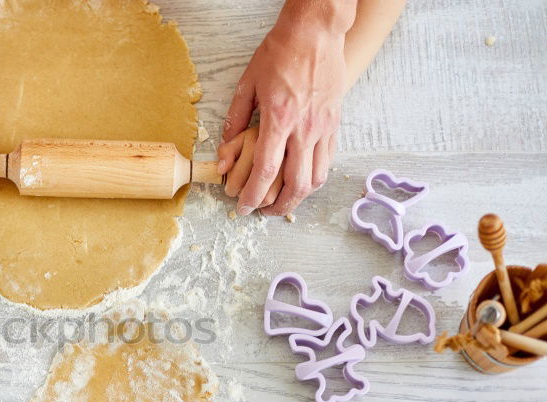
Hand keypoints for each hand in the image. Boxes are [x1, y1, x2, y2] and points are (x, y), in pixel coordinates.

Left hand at [219, 1, 353, 215]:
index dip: (253, 195)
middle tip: (262, 212)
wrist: (316, 31)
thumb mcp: (248, 83)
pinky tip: (301, 181)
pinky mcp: (335, 123)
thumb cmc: (280, 53)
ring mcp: (324, 127)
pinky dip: (314, 178)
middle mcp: (305, 127)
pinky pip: (328, 161)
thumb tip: (224, 153)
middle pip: (296, 183)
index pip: (267, 170)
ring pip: (317, 177)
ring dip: (298, 197)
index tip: (243, 207)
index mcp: (280, 118)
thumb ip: (235, 121)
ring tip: (282, 203)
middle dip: (277, 206)